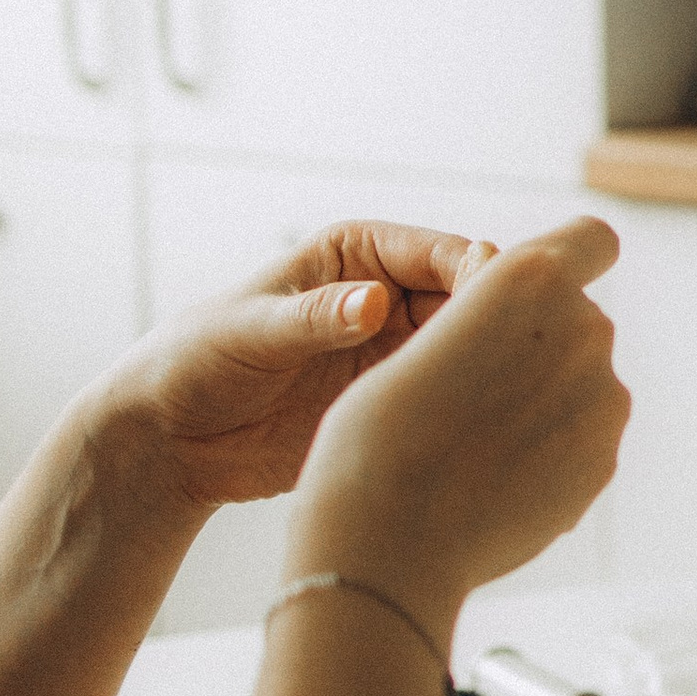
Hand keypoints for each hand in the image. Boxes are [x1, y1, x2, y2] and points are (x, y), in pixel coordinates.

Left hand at [86, 220, 496, 526]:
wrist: (171, 441)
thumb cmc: (196, 361)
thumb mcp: (251, 331)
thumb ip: (315, 318)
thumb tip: (375, 303)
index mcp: (359, 254)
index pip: (442, 254)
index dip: (480, 276)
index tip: (504, 311)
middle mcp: (390, 297)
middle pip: (470, 304)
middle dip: (495, 328)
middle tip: (525, 362)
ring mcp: (396, 353)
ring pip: (466, 355)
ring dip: (488, 374)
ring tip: (511, 403)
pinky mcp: (394, 403)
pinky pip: (446, 401)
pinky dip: (469, 413)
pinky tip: (489, 434)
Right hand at [287, 217, 627, 633]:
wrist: (388, 542)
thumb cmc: (378, 435)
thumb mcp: (422, 337)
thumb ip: (491, 318)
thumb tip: (534, 316)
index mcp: (531, 279)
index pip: (592, 239)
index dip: (569, 260)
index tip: (531, 295)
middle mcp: (583, 328)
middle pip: (576, 321)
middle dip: (538, 344)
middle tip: (470, 389)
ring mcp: (603, 400)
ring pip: (581, 383)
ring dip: (543, 401)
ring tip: (472, 442)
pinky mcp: (603, 461)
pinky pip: (577, 441)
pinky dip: (546, 453)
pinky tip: (489, 481)